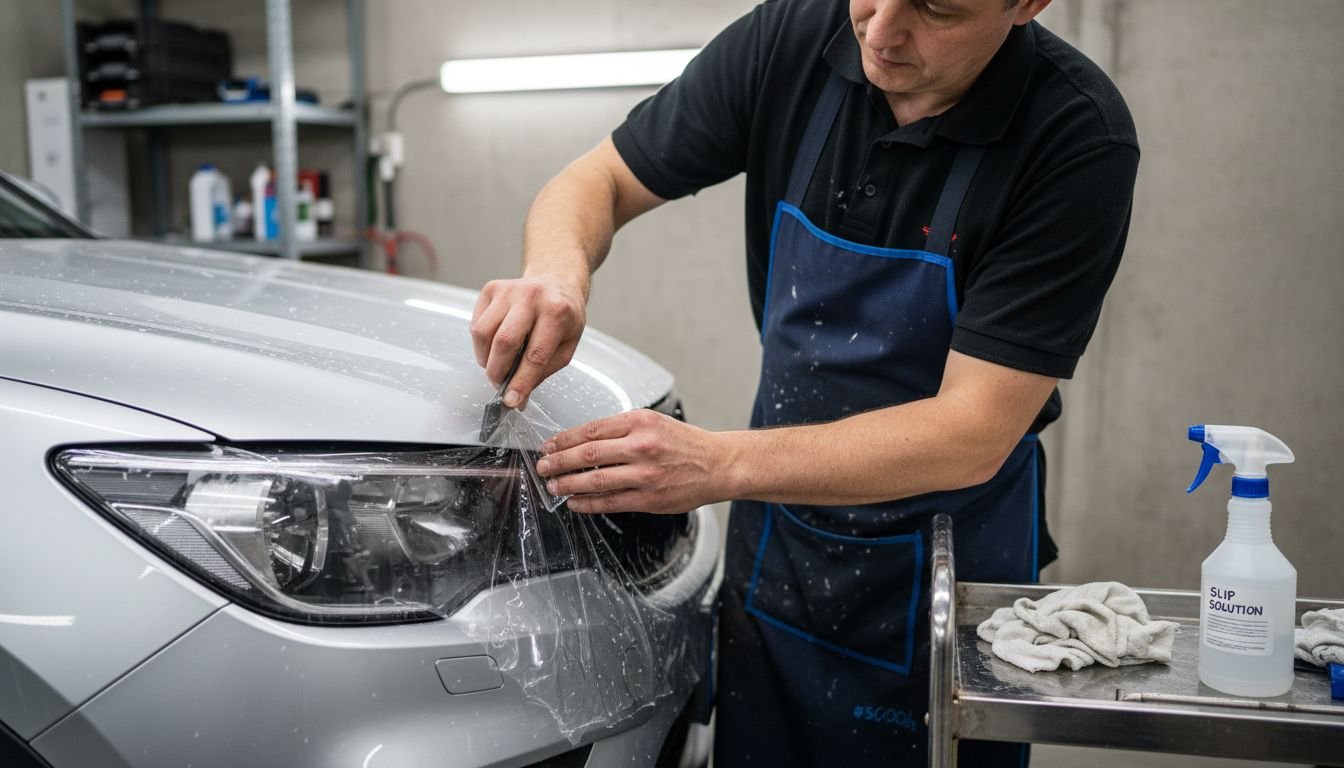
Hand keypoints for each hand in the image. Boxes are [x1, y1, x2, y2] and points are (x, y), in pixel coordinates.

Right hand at [470, 275, 586, 407]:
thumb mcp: (566, 346)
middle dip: (498, 372)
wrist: (556, 281)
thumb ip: (542, 371)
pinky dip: (481, 344)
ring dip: (486, 358)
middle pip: (504, 342)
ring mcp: (508, 290)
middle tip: (500, 385)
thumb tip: (516, 396)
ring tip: (498, 364)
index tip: (511, 400)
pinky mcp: (491, 289)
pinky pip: (476, 324)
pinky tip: (494, 346)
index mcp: (557, 312)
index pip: (535, 355)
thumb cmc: (563, 317)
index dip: (521, 382)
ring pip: (483, 333)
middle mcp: (531, 296)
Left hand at [536, 409, 728, 514]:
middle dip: (558, 462)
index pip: (591, 430)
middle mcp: (641, 446)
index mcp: (640, 422)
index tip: (549, 445)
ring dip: (568, 484)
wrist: (718, 464)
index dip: (564, 439)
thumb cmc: (686, 443)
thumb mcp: (653, 422)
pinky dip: (588, 503)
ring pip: (596, 480)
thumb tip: (584, 441)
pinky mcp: (649, 498)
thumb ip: (621, 429)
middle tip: (543, 466)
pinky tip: (576, 502)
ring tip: (553, 486)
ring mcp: (645, 474)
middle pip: (587, 454)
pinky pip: (611, 502)